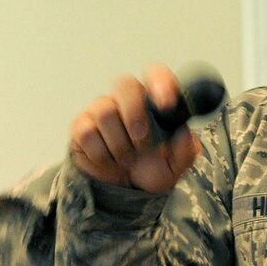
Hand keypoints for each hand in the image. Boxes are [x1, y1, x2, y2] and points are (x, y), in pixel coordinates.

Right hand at [69, 64, 200, 194]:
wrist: (124, 192)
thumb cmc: (150, 170)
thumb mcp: (175, 166)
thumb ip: (185, 150)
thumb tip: (184, 132)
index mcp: (152, 102)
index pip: (155, 74)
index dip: (160, 81)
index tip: (167, 103)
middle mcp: (125, 100)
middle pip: (124, 83)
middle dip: (135, 114)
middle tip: (143, 143)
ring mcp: (101, 111)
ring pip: (105, 111)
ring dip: (119, 144)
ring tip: (127, 159)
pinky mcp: (81, 127)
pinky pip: (88, 132)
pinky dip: (101, 153)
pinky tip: (109, 161)